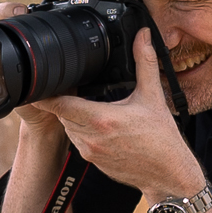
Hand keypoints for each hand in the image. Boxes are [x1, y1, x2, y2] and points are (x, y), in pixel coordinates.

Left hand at [38, 30, 204, 200]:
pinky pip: (78, 141)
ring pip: (69, 128)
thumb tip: (142, 36)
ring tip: (90, 104)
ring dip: (73, 116)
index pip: (60, 104)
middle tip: (73, 86)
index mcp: (102, 119)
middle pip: (62, 114)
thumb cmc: (162, 141)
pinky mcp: (92, 162)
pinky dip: (83, 130)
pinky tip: (99, 124)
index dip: (47, 93)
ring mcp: (89, 152)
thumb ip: (145, 63)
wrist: (167, 176)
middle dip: (65, 100)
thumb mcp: (154, 97)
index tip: (43, 83)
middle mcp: (91, 138)